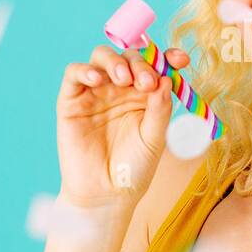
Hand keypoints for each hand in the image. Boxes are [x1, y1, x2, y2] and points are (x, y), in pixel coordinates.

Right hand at [56, 44, 189, 208]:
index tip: (180, 60)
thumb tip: (167, 79)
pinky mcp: (72, 100)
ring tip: (125, 80)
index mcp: (145, 94)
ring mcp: (96, 92)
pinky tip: (98, 80)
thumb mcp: (154, 139)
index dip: (168, 58)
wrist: (106, 194)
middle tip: (147, 82)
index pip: (156, 66)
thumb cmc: (134, 167)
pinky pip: (74, 73)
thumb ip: (160, 109)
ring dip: (115, 61)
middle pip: (129, 58)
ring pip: (102, 57)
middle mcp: (121, 89)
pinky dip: (85, 70)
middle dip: (141, 64)